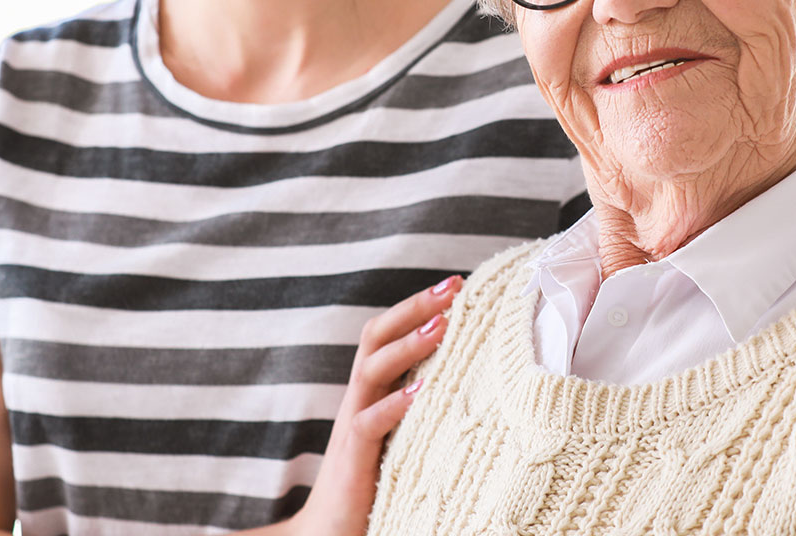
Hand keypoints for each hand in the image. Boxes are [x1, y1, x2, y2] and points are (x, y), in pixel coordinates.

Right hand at [286, 275, 461, 535]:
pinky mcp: (354, 458)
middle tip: (453, 286)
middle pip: (376, 337)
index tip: (455, 284)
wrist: (328, 531)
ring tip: (443, 324)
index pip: (385, 334)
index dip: (415, 306)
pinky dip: (395, 403)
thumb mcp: (401, 433)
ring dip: (408, 344)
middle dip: (413, 307)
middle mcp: (359, 399)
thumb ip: (419, 403)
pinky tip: (422, 390)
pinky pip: (370, 422)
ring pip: (373, 370)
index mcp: (370, 391)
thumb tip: (467, 375)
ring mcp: (353, 425)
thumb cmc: (374, 481)